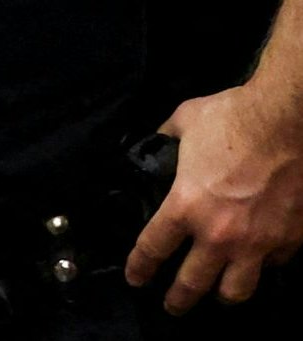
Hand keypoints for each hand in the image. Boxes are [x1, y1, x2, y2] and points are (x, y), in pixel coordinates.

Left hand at [126, 86, 302, 311]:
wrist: (291, 121)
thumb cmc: (234, 117)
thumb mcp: (185, 121)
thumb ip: (167, 137)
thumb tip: (158, 140)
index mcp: (185, 206)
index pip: (152, 248)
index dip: (140, 267)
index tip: (136, 279)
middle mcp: (219, 234)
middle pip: (192, 284)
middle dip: (178, 299)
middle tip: (172, 306)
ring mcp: (259, 242)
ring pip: (237, 290)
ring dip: (224, 294)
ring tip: (218, 293)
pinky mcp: (291, 240)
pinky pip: (274, 265)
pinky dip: (265, 266)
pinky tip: (260, 261)